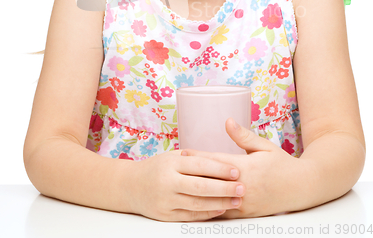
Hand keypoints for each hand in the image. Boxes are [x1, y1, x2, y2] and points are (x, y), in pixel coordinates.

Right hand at [129, 148, 245, 221]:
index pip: (200, 166)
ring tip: (236, 200)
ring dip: (220, 203)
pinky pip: (190, 215)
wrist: (130, 186)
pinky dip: (207, 213)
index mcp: (170, 164)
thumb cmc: (157, 167)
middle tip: (242, 188)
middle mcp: (167, 182)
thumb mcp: (172, 156)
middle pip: (201, 187)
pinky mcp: (165, 216)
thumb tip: (221, 160)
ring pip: (197, 204)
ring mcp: (166, 201)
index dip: (219, 169)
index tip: (236, 171)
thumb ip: (193, 158)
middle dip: (224, 188)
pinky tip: (221, 209)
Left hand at [182, 118, 304, 218]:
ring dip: (198, 191)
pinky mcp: (246, 213)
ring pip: (215, 198)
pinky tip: (198, 202)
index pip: (216, 161)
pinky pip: (223, 210)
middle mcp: (243, 186)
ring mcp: (244, 202)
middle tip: (175, 169)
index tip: (183, 153)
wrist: (301, 188)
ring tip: (182, 185)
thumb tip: (227, 121)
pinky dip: (210, 206)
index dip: (198, 157)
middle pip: (212, 181)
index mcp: (246, 167)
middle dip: (193, 174)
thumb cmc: (282, 164)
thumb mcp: (264, 146)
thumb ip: (243, 136)